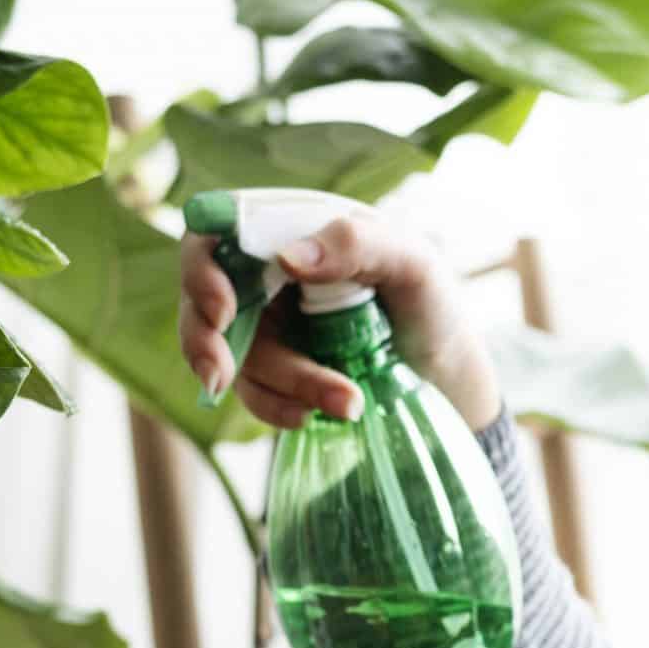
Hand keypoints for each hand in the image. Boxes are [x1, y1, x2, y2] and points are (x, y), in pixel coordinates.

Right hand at [177, 211, 502, 433]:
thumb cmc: (431, 303)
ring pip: (232, 357)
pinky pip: (251, 393)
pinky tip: (312, 417)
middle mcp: (268, 276)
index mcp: (291, 230)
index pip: (219, 233)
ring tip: (347, 402)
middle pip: (201, 300)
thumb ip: (356, 245)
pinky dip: (275, 408)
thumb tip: (289, 256)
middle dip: (204, 341)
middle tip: (220, 376)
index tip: (223, 310)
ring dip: (280, 384)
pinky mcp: (274, 373)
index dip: (201, 269)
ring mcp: (267, 327)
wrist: (447, 376)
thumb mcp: (412, 264)